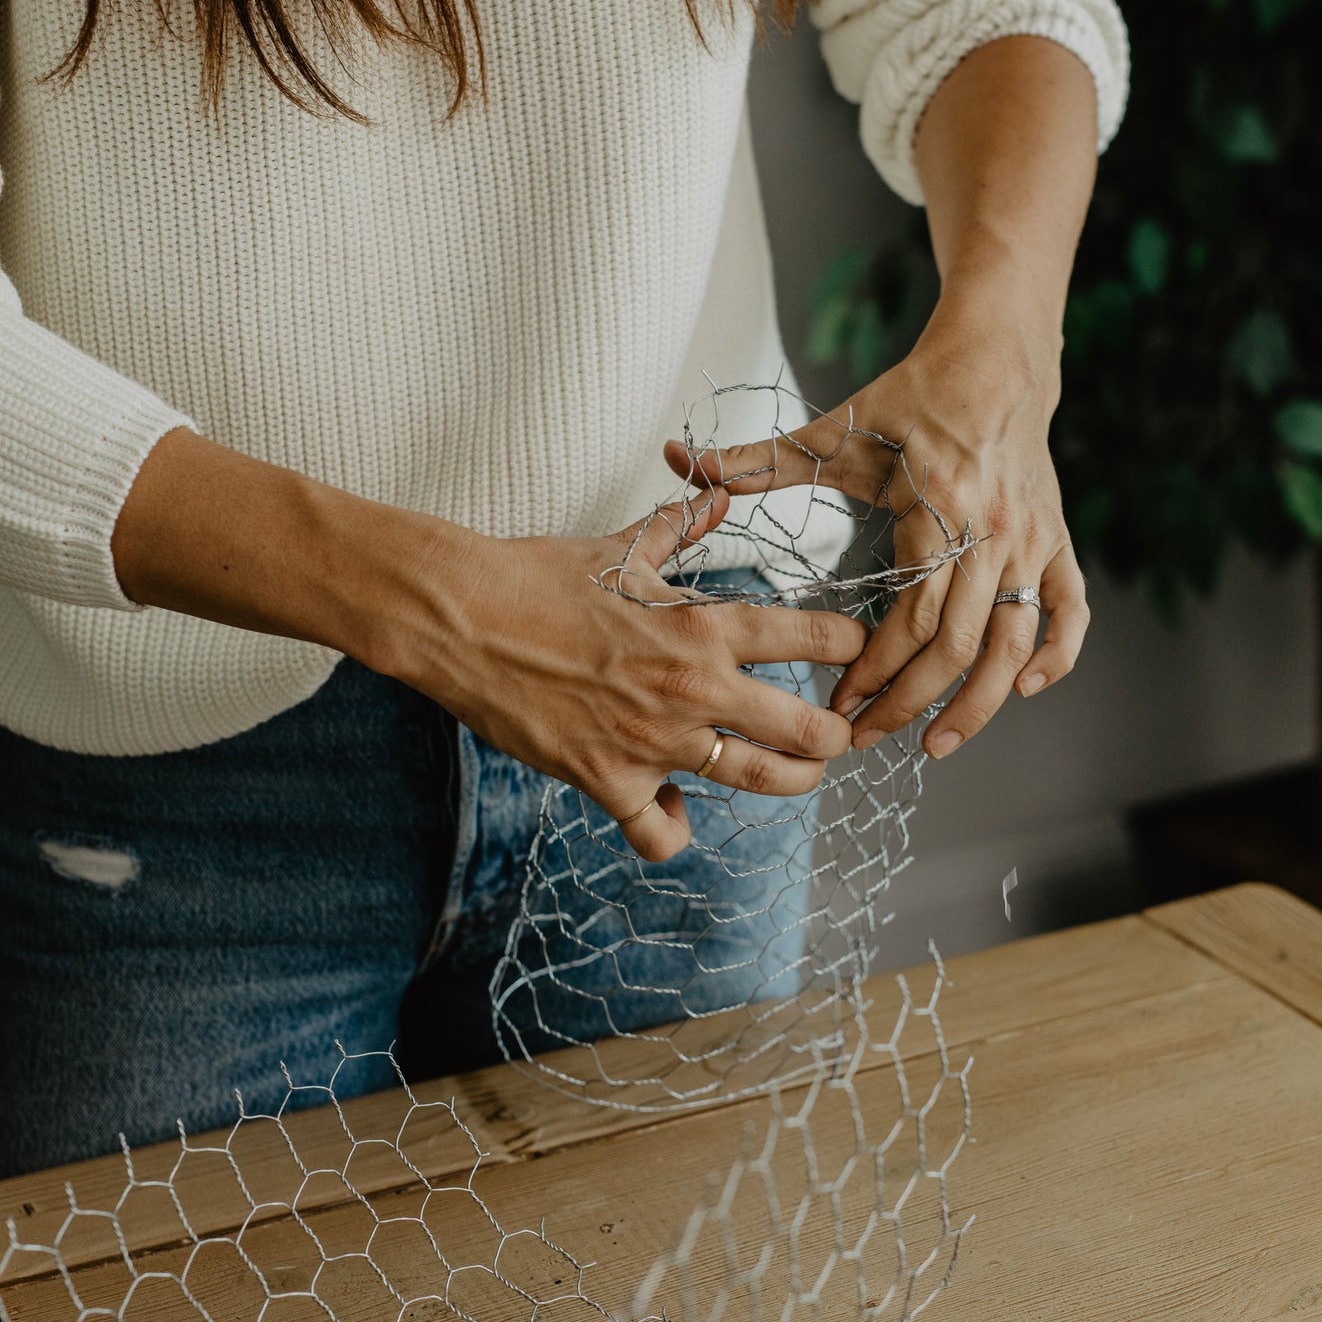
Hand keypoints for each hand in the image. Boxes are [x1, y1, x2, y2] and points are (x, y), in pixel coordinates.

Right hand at [407, 487, 864, 859]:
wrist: (461, 618)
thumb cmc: (537, 577)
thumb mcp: (618, 547)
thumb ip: (678, 526)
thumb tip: (717, 490)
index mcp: (703, 625)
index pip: (812, 637)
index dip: (851, 646)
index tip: (861, 653)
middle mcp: (692, 687)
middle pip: (807, 731)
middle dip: (836, 737)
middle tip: (839, 736)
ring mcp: (653, 741)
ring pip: (758, 783)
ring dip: (790, 783)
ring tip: (797, 776)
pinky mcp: (609, 780)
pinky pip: (661, 831)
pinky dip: (672, 827)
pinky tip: (672, 808)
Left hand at [665, 331, 1088, 759]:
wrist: (996, 359)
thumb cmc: (912, 398)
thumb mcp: (836, 429)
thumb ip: (758, 458)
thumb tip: (680, 459)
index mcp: (939, 507)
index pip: (912, 613)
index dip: (876, 667)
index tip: (840, 700)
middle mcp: (992, 531)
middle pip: (957, 643)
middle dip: (911, 702)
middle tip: (867, 736)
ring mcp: (1031, 540)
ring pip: (1013, 641)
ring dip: (978, 702)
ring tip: (936, 744)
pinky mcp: (1056, 541)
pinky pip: (1069, 610)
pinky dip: (1056, 655)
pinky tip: (1022, 689)